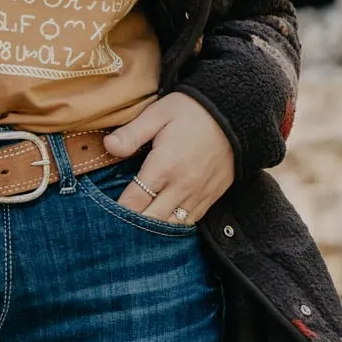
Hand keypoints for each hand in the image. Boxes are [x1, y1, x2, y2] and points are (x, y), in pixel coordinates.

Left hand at [101, 94, 233, 222]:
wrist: (236, 115)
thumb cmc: (192, 111)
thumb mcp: (158, 114)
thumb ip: (132, 133)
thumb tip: (108, 146)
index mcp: (164, 167)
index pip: (134, 202)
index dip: (116, 211)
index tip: (105, 212)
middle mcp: (182, 186)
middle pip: (150, 221)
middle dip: (131, 226)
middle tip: (117, 225)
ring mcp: (198, 195)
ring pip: (171, 227)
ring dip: (153, 230)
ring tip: (137, 229)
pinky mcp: (211, 197)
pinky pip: (190, 222)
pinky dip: (174, 226)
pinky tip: (163, 223)